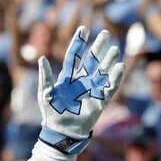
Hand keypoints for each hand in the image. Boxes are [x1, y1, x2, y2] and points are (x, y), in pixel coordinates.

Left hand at [38, 26, 124, 140]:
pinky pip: (110, 87)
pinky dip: (115, 77)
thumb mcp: (45, 94)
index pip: (74, 56)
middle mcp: (81, 81)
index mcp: (67, 78)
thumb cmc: (51, 113)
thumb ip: (45, 77)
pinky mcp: (100, 100)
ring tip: (114, 48)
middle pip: (92, 60)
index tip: (84, 29)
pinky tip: (119, 66)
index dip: (79, 43)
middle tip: (105, 33)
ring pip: (103, 71)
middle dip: (98, 47)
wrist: (61, 132)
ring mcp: (92, 90)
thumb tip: (41, 58)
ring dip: (108, 60)